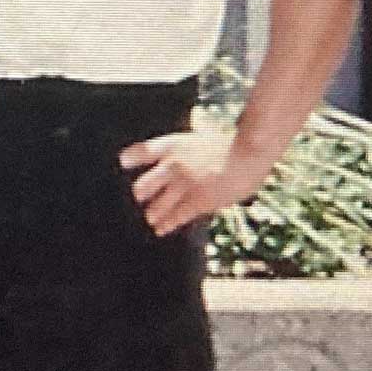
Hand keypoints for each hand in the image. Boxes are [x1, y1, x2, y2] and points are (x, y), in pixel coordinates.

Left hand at [119, 126, 274, 236]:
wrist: (249, 152)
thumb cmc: (233, 146)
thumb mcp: (201, 141)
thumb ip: (186, 154)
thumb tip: (176, 168)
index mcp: (173, 145)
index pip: (143, 151)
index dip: (130, 159)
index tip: (123, 163)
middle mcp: (172, 164)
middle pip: (144, 185)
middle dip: (139, 195)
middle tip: (137, 201)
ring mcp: (183, 183)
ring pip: (158, 205)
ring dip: (152, 214)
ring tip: (149, 219)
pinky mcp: (197, 200)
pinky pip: (176, 216)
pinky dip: (167, 224)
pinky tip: (160, 229)